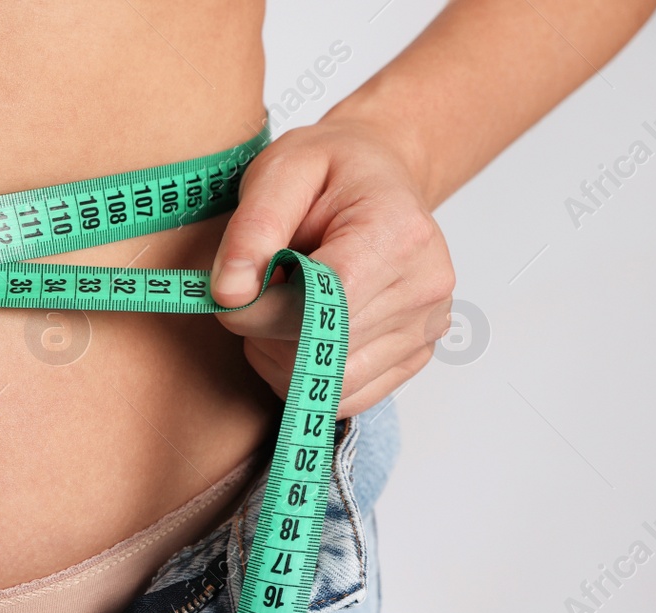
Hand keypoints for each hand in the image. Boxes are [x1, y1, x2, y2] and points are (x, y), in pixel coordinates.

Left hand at [210, 117, 455, 417]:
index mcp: (398, 233)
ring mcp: (427, 327)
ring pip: (330, 385)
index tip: (238, 287)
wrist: (377, 175)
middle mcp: (425, 287)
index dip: (263, 311)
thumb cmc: (327, 171)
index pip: (321, 307)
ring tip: (283, 307)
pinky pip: (347, 398)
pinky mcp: (417, 355)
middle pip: (320, 351)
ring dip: (282, 358)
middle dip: (267, 331)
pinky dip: (307, 377)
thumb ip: (251, 231)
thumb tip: (228, 296)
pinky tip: (301, 333)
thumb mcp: (278, 172)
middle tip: (264, 287)